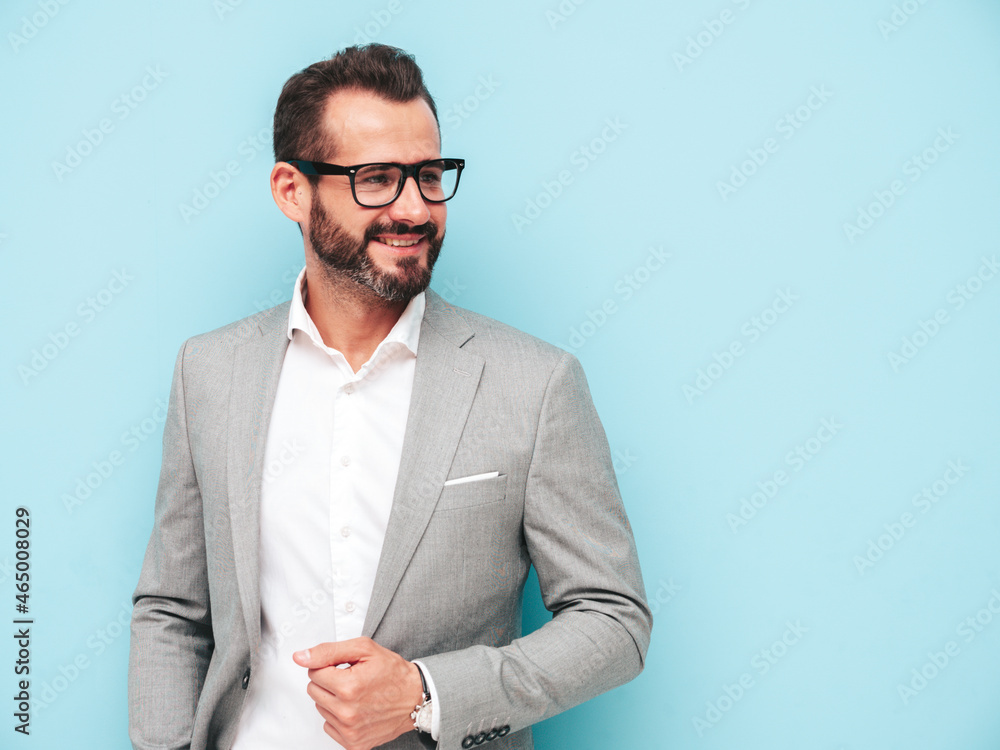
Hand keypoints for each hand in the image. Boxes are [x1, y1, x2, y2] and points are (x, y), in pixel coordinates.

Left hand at [293, 637, 422, 749]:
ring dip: (333, 699)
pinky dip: (338, 717)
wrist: (415, 698)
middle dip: (328, 682)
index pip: (314, 672)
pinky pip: (329, 726)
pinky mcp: (353, 743)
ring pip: (320, 708)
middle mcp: (347, 712)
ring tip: (356, 694)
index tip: (345, 667)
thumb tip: (300, 657)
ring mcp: (350, 730)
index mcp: (348, 686)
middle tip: (351, 679)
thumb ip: (328, 651)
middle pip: (314, 691)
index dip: (329, 666)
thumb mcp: (364, 649)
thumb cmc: (392, 672)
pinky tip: (356, 709)